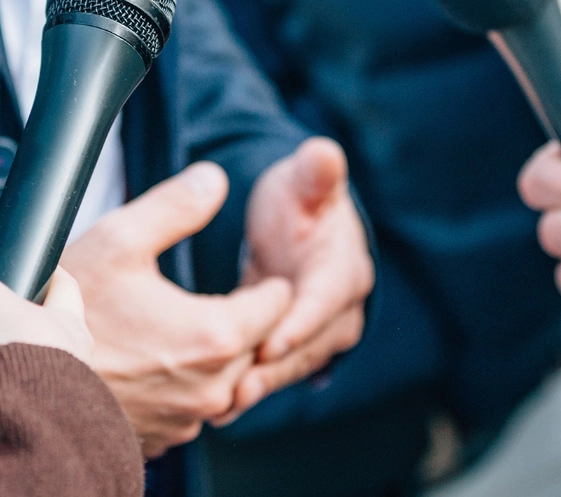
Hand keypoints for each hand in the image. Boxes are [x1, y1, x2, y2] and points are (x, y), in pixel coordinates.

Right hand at [61, 164, 293, 456]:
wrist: (19, 382)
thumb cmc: (67, 315)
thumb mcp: (119, 240)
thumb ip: (176, 206)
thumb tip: (214, 179)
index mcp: (216, 335)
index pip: (280, 304)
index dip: (267, 283)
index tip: (251, 274)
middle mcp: (212, 386)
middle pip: (258, 343)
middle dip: (244, 318)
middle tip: (216, 295)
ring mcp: (188, 417)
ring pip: (227, 378)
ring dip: (215, 354)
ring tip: (183, 325)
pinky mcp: (164, 437)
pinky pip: (194, 405)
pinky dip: (186, 383)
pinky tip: (156, 359)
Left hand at [219, 137, 372, 423]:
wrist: (297, 224)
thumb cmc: (300, 199)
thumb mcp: (303, 181)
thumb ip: (316, 172)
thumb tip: (324, 152)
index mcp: (345, 269)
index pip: (326, 300)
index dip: (301, 322)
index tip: (271, 340)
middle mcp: (340, 309)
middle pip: (311, 346)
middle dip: (275, 367)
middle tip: (239, 388)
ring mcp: (319, 334)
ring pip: (292, 366)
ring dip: (260, 385)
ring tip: (224, 405)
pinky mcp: (294, 348)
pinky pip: (273, 371)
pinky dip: (249, 386)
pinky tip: (216, 407)